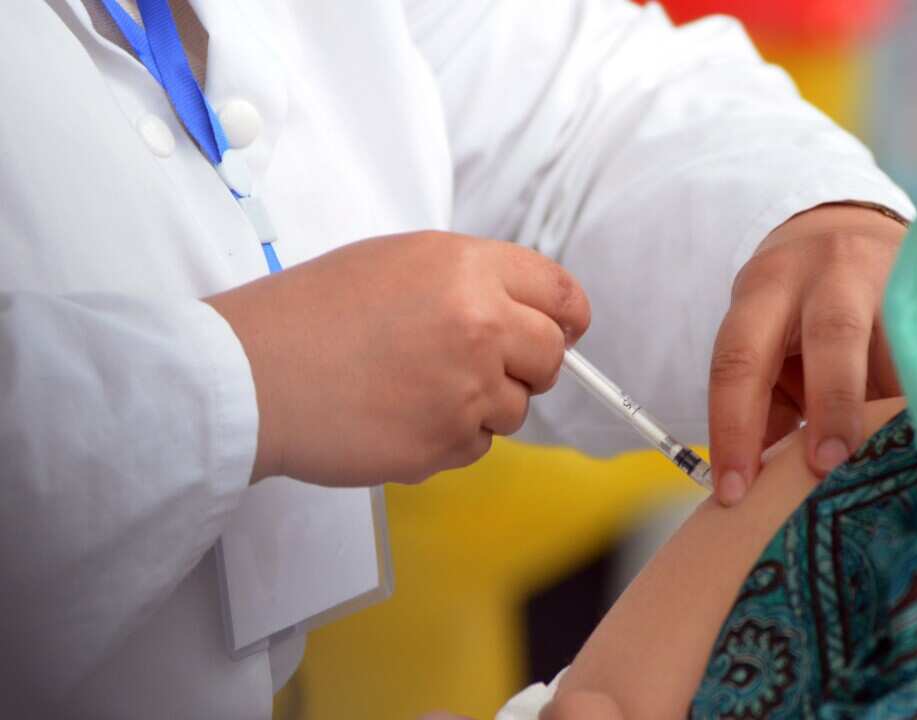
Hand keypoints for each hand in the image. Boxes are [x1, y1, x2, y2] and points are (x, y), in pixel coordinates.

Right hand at [205, 231, 589, 486]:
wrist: (251, 374)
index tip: (564, 330)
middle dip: (529, 365)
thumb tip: (523, 310)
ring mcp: (468, 389)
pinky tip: (400, 416)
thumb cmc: (310, 313)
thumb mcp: (397, 261)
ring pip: (516, 408)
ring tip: (416, 388)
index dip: (566, 316)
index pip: (560, 293)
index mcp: (468, 268)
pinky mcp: (447, 442)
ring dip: (482, 405)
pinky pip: (477, 445)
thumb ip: (469, 280)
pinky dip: (449, 437)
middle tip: (483, 366)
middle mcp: (481, 324)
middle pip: (551, 356)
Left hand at [707, 204, 905, 504]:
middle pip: (832, 335)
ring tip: (899, 467)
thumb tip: (765, 486)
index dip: (735, 427)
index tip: (736, 491)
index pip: (740, 359)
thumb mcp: (766, 340)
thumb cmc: (796, 310)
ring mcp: (891, 277)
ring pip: (902, 346)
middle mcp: (829, 274)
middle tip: (828, 468)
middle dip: (831, 406)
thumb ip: (767, 407)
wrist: (849, 229)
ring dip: (899, 411)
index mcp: (767, 288)